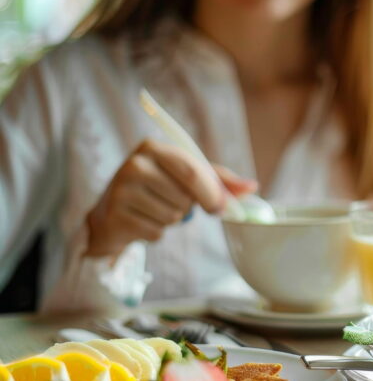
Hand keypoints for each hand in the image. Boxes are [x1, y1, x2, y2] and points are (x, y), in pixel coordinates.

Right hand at [85, 140, 256, 257]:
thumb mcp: (188, 178)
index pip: (192, 171)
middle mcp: (134, 164)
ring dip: (174, 220)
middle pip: (184, 197)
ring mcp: (121, 190)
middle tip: (183, 207)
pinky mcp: (115, 216)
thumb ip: (221, 181)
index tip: (220, 208)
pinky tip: (143, 221)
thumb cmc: (157, 190)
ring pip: (173, 216)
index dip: (212, 193)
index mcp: (153, 147)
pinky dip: (158, 232)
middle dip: (192, 208)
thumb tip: (253, 186)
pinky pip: (157, 232)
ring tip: (156, 210)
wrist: (111, 214)